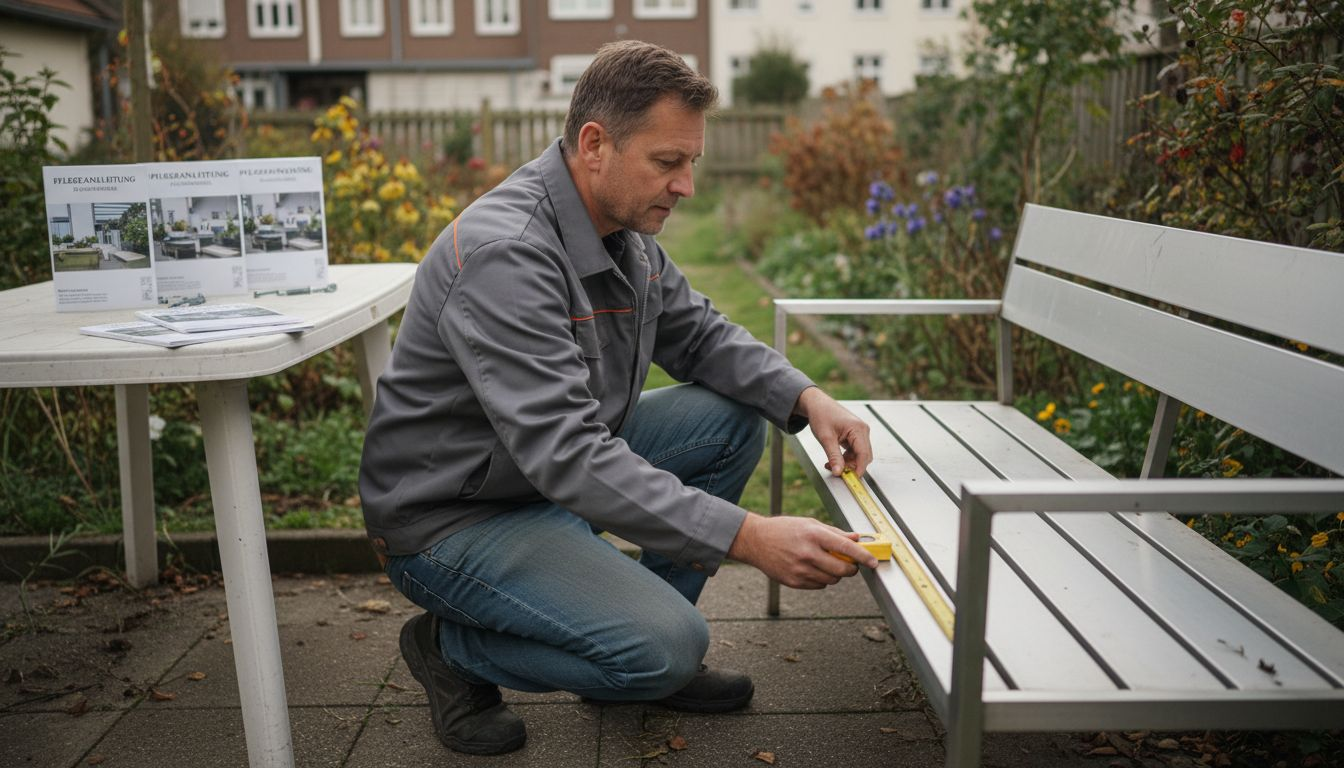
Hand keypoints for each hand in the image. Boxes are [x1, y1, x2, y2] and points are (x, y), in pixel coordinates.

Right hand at [727, 514, 878, 588]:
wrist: (756, 541)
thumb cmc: (784, 529)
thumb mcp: (810, 524)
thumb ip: (835, 533)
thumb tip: (857, 539)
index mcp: (814, 535)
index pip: (846, 548)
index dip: (864, 557)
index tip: (873, 562)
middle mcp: (808, 553)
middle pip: (843, 570)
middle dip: (851, 569)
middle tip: (850, 564)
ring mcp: (800, 570)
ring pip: (833, 580)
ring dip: (836, 574)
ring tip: (825, 562)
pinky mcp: (794, 582)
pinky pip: (819, 585)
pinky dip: (822, 579)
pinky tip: (812, 568)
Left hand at [794, 387, 871, 476]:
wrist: (817, 404)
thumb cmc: (821, 416)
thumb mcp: (826, 439)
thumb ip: (834, 456)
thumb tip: (839, 472)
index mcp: (858, 429)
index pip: (864, 454)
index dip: (859, 469)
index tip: (851, 480)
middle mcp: (863, 430)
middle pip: (864, 456)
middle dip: (851, 466)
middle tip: (836, 472)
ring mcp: (860, 433)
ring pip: (859, 455)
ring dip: (847, 463)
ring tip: (830, 464)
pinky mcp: (855, 435)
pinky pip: (854, 451)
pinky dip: (845, 458)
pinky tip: (834, 459)